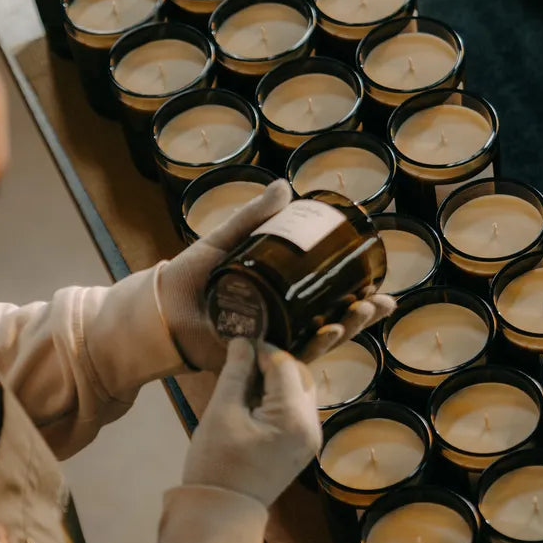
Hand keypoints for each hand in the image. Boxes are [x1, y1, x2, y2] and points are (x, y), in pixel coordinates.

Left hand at [158, 179, 396, 370]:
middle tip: (381, 302)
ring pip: (316, 341)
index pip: (325, 298)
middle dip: (360, 316)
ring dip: (345, 331)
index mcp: (278, 296)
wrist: (160, 305)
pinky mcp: (255, 356)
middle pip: (329, 322)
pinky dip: (311, 346)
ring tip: (363, 312)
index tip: (381, 287)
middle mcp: (279, 321)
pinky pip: (288, 356)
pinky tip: (331, 334)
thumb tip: (286, 186)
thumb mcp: (225, 241)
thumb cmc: (190, 275)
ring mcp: (269, 341)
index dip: (356, 295)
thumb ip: (254, 217)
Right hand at [183, 338, 319, 507]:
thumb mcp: (222, 412)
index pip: (283, 364)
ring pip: (299, 390)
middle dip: (270, 363)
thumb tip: (243, 341)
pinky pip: (296, 410)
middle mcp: (311, 426)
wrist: (221, 514)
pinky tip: (253, 401)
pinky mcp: (302, 447)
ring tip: (243, 382)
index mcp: (294, 417)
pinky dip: (278, 398)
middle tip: (239, 362)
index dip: (260, 349)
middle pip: (298, 375)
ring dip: (275, 380)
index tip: (236, 344)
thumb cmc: (216, 463)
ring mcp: (310, 438)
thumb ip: (236, 372)